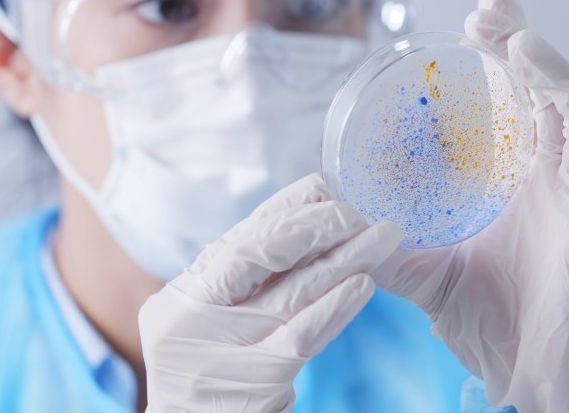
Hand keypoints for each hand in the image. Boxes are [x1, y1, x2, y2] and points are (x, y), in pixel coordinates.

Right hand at [139, 174, 401, 412]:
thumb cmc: (207, 374)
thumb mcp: (210, 319)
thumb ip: (242, 278)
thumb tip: (300, 220)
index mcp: (186, 292)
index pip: (242, 237)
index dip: (284, 208)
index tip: (322, 186)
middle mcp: (195, 313)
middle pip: (262, 254)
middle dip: (316, 225)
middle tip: (358, 210)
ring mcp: (225, 347)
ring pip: (293, 290)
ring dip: (344, 259)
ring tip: (381, 236)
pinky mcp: (258, 381)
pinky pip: (305, 334)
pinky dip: (336, 306)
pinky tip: (363, 284)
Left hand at [372, 0, 568, 412]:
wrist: (519, 371)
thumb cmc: (479, 317)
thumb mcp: (417, 269)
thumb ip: (379, 238)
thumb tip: (328, 209)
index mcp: (507, 175)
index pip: (506, 100)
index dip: (494, 56)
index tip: (469, 21)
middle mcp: (545, 174)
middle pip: (542, 91)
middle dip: (520, 42)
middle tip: (492, 5)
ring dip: (557, 76)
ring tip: (522, 45)